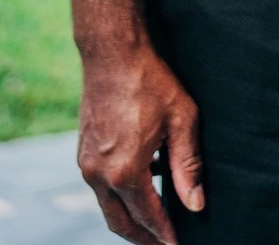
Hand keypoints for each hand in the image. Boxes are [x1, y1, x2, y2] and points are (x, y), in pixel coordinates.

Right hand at [78, 42, 203, 243]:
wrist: (112, 53)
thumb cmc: (151, 82)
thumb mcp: (181, 120)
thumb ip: (188, 165)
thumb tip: (195, 204)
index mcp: (125, 171)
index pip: (148, 218)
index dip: (164, 234)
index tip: (177, 244)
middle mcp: (99, 174)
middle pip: (121, 223)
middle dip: (143, 238)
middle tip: (163, 242)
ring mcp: (86, 164)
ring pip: (108, 207)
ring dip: (130, 217)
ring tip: (156, 216)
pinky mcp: (82, 152)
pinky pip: (101, 187)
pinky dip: (120, 194)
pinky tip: (144, 181)